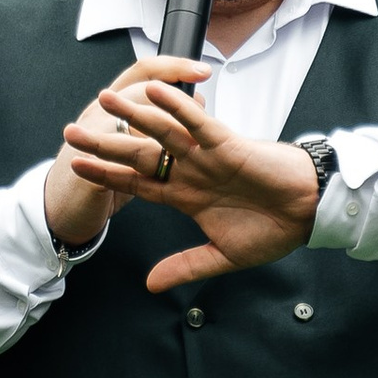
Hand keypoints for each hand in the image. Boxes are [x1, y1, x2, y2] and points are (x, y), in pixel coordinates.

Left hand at [58, 61, 321, 292]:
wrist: (308, 214)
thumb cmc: (272, 229)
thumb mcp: (221, 256)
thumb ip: (184, 266)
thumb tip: (150, 286)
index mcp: (184, 195)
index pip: (136, 182)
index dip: (106, 176)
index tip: (75, 169)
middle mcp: (190, 170)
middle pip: (138, 154)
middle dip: (104, 143)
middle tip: (70, 132)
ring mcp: (206, 155)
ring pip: (161, 131)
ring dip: (132, 114)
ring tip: (103, 99)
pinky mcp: (228, 143)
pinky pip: (197, 122)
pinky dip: (177, 106)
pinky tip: (155, 91)